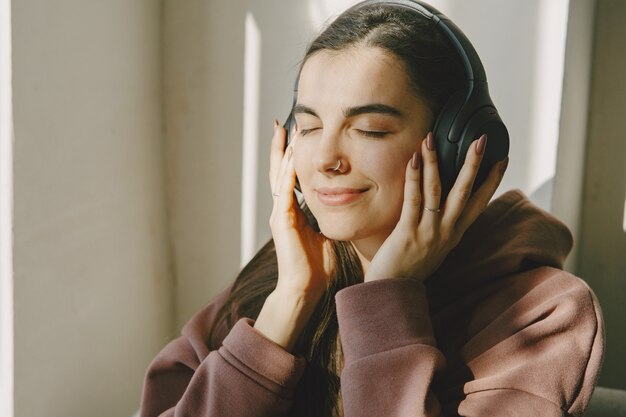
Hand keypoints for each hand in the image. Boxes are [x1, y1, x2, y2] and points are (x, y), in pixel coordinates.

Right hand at [268, 121, 335, 300]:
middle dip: (283, 147)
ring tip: (285, 131)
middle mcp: (284, 210)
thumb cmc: (318, 267)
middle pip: (280, 170)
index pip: (292, 177)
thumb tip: (348, 206)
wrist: (306, 289)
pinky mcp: (282, 222)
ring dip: (283, 153)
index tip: (299, 136)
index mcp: (295, 212)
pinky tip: (291, 156)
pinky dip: (287, 173)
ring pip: (279, 175)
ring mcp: (280, 215)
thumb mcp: (327, 234)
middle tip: (285, 123)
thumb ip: (331, 218)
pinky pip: (285, 192)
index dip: (294, 156)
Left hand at [364, 132, 508, 282]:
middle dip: (474, 164)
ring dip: (435, 162)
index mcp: (455, 234)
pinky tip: (413, 159)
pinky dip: (414, 178)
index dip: (492, 181)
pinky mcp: (409, 232)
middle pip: (464, 192)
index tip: (503, 159)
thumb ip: (441, 229)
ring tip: (432, 138)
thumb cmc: (410, 269)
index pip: (479, 203)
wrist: (393, 293)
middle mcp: (446, 231)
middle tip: (482, 140)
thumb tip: (443, 209)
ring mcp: (429, 231)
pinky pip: (413, 200)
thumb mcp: (435, 248)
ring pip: (437, 191)